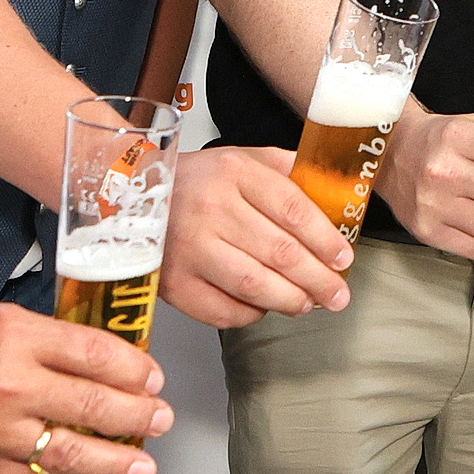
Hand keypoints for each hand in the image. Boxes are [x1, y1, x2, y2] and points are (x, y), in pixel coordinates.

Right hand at [0, 294, 173, 473]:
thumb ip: (41, 340)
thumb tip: (89, 362)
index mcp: (16, 336)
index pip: (96, 355)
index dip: (135, 369)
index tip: (152, 377)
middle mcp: (8, 385)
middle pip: (94, 406)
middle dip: (138, 417)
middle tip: (160, 420)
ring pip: (69, 455)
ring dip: (114, 466)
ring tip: (141, 469)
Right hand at [161, 143, 354, 328]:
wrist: (130, 199)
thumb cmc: (198, 182)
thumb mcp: (242, 159)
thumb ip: (288, 170)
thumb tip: (334, 191)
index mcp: (233, 172)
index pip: (294, 210)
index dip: (325, 239)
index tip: (343, 259)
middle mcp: (210, 209)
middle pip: (280, 252)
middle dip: (318, 279)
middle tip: (338, 295)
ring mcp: (189, 249)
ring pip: (255, 285)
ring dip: (290, 300)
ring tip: (308, 304)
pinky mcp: (174, 283)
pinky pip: (223, 310)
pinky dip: (251, 314)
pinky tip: (264, 307)